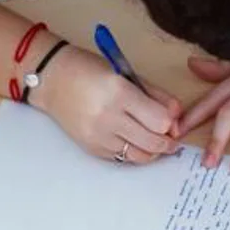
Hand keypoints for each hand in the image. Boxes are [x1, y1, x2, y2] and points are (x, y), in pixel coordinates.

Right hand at [34, 41, 180, 163]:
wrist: (52, 80)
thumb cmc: (90, 70)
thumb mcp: (127, 74)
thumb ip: (156, 94)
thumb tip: (177, 115)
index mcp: (120, 92)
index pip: (159, 121)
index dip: (171, 123)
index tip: (172, 120)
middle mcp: (108, 117)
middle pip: (153, 142)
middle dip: (168, 142)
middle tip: (172, 137)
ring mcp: (98, 136)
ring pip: (139, 156)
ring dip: (153, 151)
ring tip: (156, 141)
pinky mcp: (92, 148)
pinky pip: (122, 158)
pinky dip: (134, 152)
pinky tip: (134, 141)